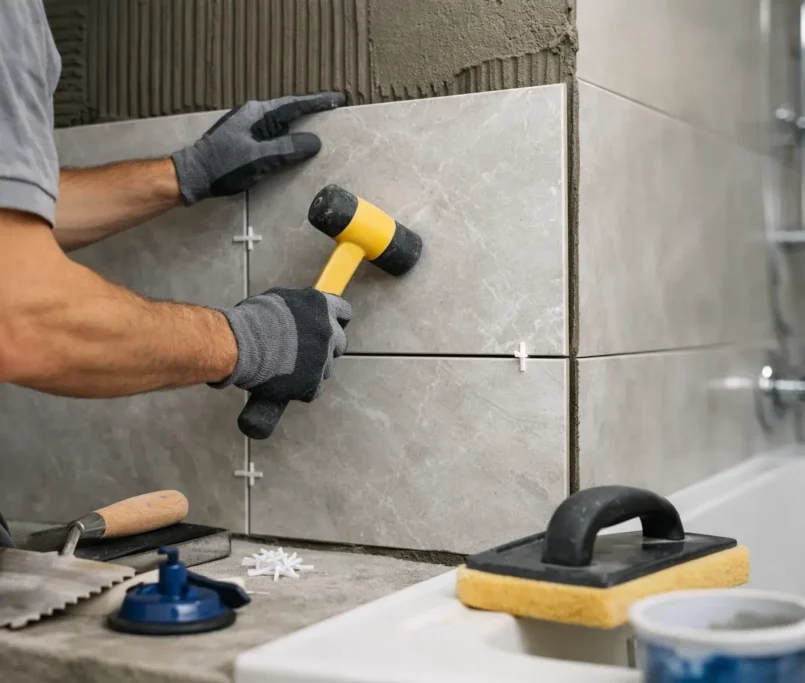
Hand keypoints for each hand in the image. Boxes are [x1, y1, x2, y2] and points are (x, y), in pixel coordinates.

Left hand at [171, 93, 344, 204]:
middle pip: (289, 111)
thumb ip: (287, 149)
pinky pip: (272, 135)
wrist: (193, 175)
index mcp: (257, 114)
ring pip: (280, 124)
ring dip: (299, 126)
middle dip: (311, 112)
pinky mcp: (244, 139)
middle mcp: (253, 115)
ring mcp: (247, 126)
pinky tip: (293, 146)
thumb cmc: (222, 166)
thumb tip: (314, 142)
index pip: (294, 105)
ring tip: (319, 129)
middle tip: (333, 112)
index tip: (338, 99)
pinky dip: (287, 138)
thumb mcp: (259, 158)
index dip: (317, 102)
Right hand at [211, 287, 351, 402]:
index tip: (329, 326)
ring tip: (285, 366)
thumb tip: (301, 316)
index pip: (344, 312)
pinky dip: (301, 388)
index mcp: (321, 306)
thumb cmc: (251, 320)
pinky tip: (284, 382)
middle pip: (339, 343)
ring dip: (311, 368)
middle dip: (326, 347)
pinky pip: (313, 389)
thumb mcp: (279, 301)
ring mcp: (323, 358)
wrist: (240, 345)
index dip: (336, 321)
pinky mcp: (313, 382)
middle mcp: (328, 331)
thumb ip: (299, 310)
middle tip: (305, 351)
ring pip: (325, 368)